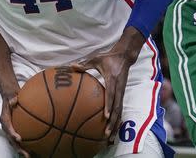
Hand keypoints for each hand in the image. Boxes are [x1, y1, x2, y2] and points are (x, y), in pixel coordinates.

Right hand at [0, 94, 29, 157]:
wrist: (9, 97)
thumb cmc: (12, 96)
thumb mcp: (12, 96)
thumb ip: (12, 99)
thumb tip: (14, 101)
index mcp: (4, 119)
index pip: (7, 127)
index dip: (12, 134)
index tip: (19, 139)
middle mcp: (6, 126)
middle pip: (10, 139)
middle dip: (17, 147)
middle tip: (25, 154)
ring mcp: (10, 129)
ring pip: (14, 142)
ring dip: (20, 149)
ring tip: (28, 156)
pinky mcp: (14, 130)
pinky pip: (18, 139)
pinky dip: (23, 145)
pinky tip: (32, 150)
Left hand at [72, 28, 142, 142]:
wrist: (124, 57)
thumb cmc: (108, 58)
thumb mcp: (96, 59)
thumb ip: (84, 64)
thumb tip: (71, 66)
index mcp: (112, 80)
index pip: (110, 95)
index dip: (108, 105)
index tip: (105, 116)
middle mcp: (119, 89)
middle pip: (117, 108)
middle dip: (112, 122)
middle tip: (106, 133)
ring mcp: (121, 93)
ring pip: (120, 111)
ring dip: (116, 124)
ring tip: (111, 137)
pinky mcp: (122, 95)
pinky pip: (120, 109)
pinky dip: (118, 120)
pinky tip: (114, 129)